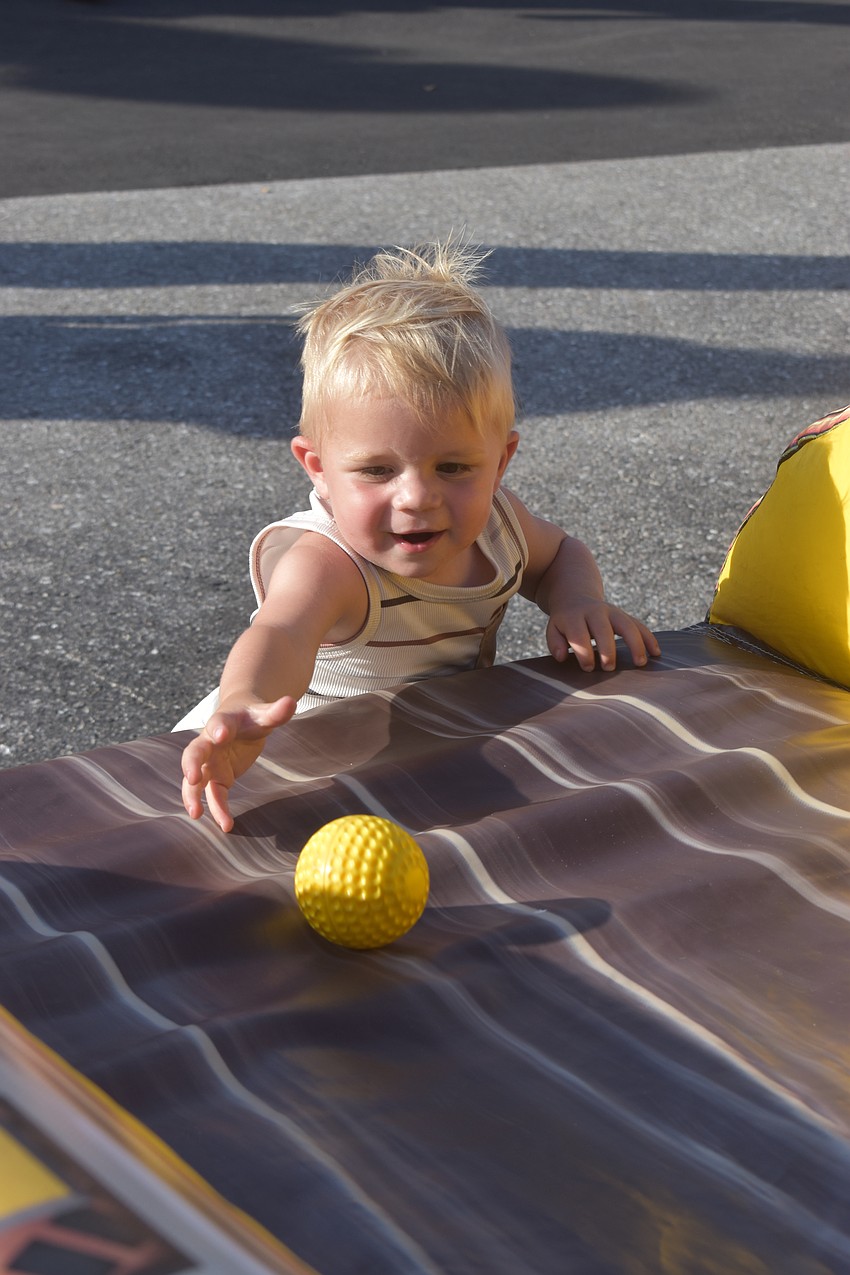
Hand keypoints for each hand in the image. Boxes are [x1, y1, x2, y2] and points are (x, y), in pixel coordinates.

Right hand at [181, 696, 296, 831]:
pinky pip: (213, 795)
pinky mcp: (217, 777)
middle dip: (190, 764)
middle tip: (191, 778)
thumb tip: (291, 702)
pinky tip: (225, 824)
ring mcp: (210, 762)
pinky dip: (216, 809)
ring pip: (196, 780)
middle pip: (194, 752)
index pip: (219, 723)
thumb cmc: (252, 716)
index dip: (219, 728)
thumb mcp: (265, 713)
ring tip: (196, 813)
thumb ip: (276, 711)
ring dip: (193, 796)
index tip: (221, 734)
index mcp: (223, 721)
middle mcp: (210, 742)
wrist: (240, 719)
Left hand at [546, 599, 660, 671]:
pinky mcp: (624, 616)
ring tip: (640, 663)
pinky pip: (639, 625)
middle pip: (604, 630)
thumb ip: (555, 643)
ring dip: (635, 644)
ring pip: (627, 625)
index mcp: (574, 617)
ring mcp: (612, 612)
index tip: (588, 668)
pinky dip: (649, 638)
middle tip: (608, 668)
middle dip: (607, 650)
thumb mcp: (554, 629)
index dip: (584, 652)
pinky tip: (656, 653)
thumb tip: (562, 656)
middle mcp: (595, 612)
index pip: (579, 635)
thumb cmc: (565, 622)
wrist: (575, 596)